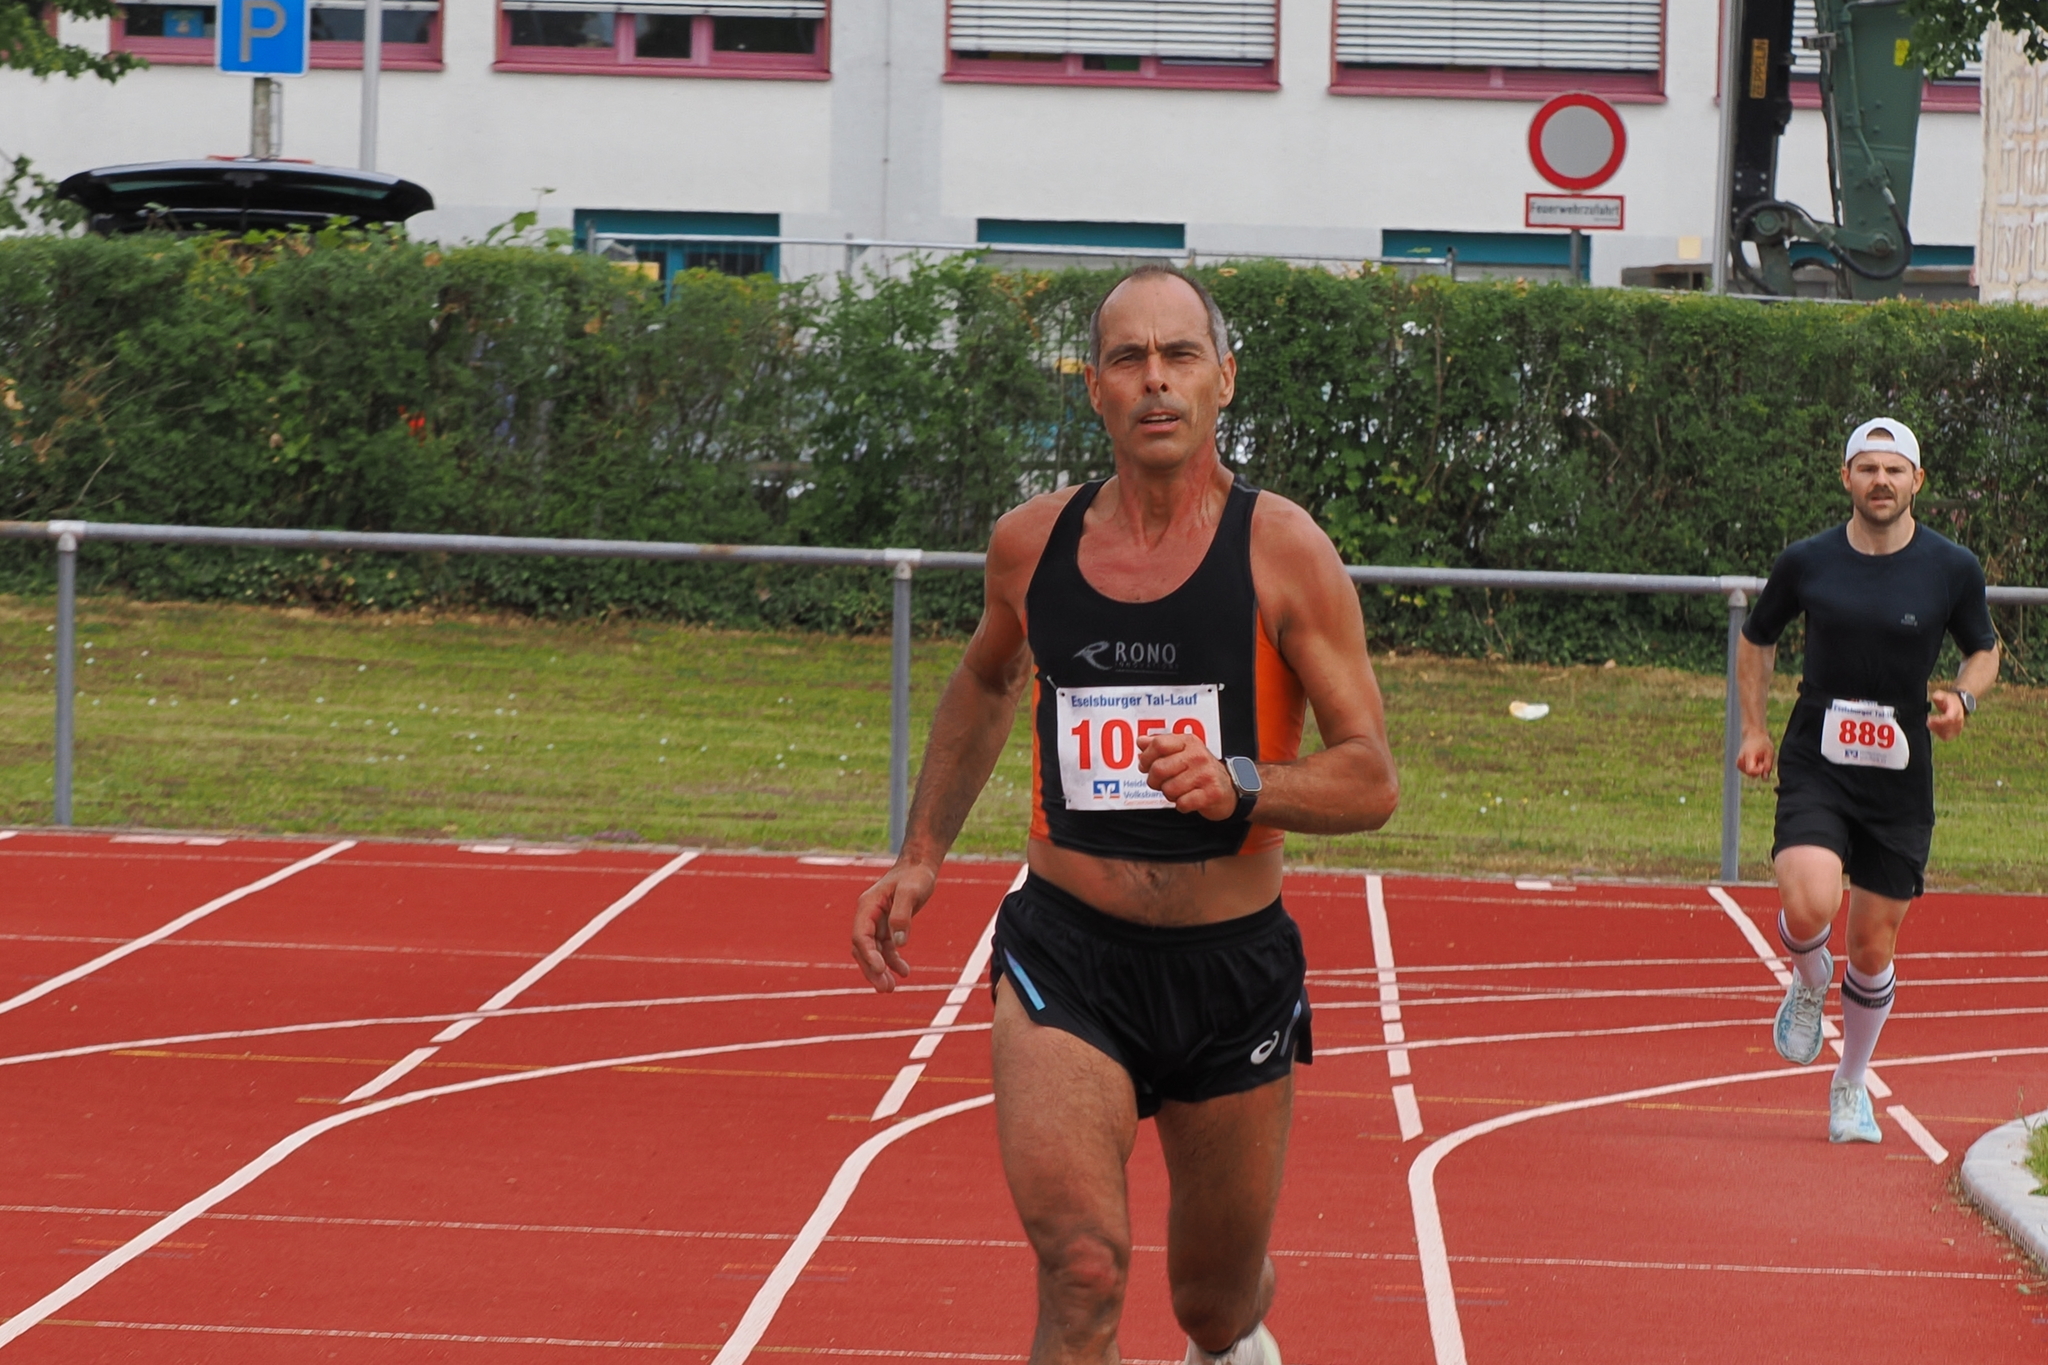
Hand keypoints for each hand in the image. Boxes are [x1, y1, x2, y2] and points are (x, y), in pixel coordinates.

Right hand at [852, 860, 937, 991]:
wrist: (920, 867)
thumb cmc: (915, 875)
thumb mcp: (911, 891)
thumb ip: (903, 915)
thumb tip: (899, 942)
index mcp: (867, 906)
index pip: (861, 935)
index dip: (868, 954)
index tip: (880, 969)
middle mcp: (867, 916)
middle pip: (863, 948)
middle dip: (872, 969)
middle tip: (885, 988)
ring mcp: (876, 923)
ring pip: (873, 952)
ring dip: (880, 971)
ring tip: (891, 989)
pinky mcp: (887, 927)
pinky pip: (886, 949)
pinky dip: (893, 962)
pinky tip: (904, 972)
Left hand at [1137, 732, 1236, 820]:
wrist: (1230, 788)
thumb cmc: (1201, 771)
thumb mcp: (1182, 752)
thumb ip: (1161, 746)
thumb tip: (1141, 742)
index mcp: (1188, 742)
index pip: (1159, 744)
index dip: (1146, 758)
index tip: (1145, 766)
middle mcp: (1198, 755)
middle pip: (1159, 768)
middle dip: (1155, 781)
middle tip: (1162, 784)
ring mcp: (1206, 774)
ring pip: (1169, 789)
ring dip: (1170, 795)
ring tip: (1180, 791)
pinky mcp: (1212, 793)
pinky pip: (1182, 803)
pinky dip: (1182, 805)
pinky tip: (1189, 800)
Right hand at [1736, 730, 1775, 778]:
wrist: (1753, 734)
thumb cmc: (1762, 742)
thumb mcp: (1769, 753)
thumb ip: (1768, 766)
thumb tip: (1765, 779)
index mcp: (1748, 756)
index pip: (1751, 771)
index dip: (1760, 771)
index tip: (1764, 764)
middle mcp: (1741, 760)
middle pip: (1751, 774)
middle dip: (1759, 770)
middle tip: (1763, 760)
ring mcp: (1739, 762)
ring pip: (1750, 774)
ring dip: (1756, 769)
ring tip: (1759, 759)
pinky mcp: (1739, 764)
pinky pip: (1748, 771)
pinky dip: (1753, 768)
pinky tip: (1756, 760)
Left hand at [1928, 690, 1966, 741]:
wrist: (1960, 704)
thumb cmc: (1949, 700)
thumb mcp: (1944, 695)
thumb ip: (1939, 696)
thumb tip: (1935, 697)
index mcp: (1956, 711)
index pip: (1949, 719)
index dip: (1938, 721)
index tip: (1929, 719)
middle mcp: (1959, 721)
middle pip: (1948, 728)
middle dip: (1936, 727)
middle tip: (1928, 723)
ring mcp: (1958, 728)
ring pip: (1947, 734)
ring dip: (1937, 731)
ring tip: (1930, 725)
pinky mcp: (1955, 733)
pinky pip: (1947, 737)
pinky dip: (1939, 735)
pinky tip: (1934, 729)